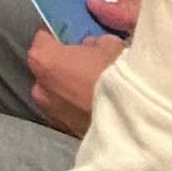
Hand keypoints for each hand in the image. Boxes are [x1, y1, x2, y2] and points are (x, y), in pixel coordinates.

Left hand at [26, 0, 139, 135]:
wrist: (132, 126)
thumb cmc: (116, 78)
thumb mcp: (109, 45)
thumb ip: (93, 43)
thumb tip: (90, 47)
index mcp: (44, 60)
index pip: (43, 39)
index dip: (59, 38)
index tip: (74, 40)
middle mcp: (39, 88)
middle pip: (47, 69)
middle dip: (62, 65)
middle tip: (86, 64)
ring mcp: (51, 113)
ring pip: (56, 93)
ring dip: (69, 89)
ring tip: (94, 89)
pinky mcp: (66, 132)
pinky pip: (67, 112)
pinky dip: (77, 108)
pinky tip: (97, 107)